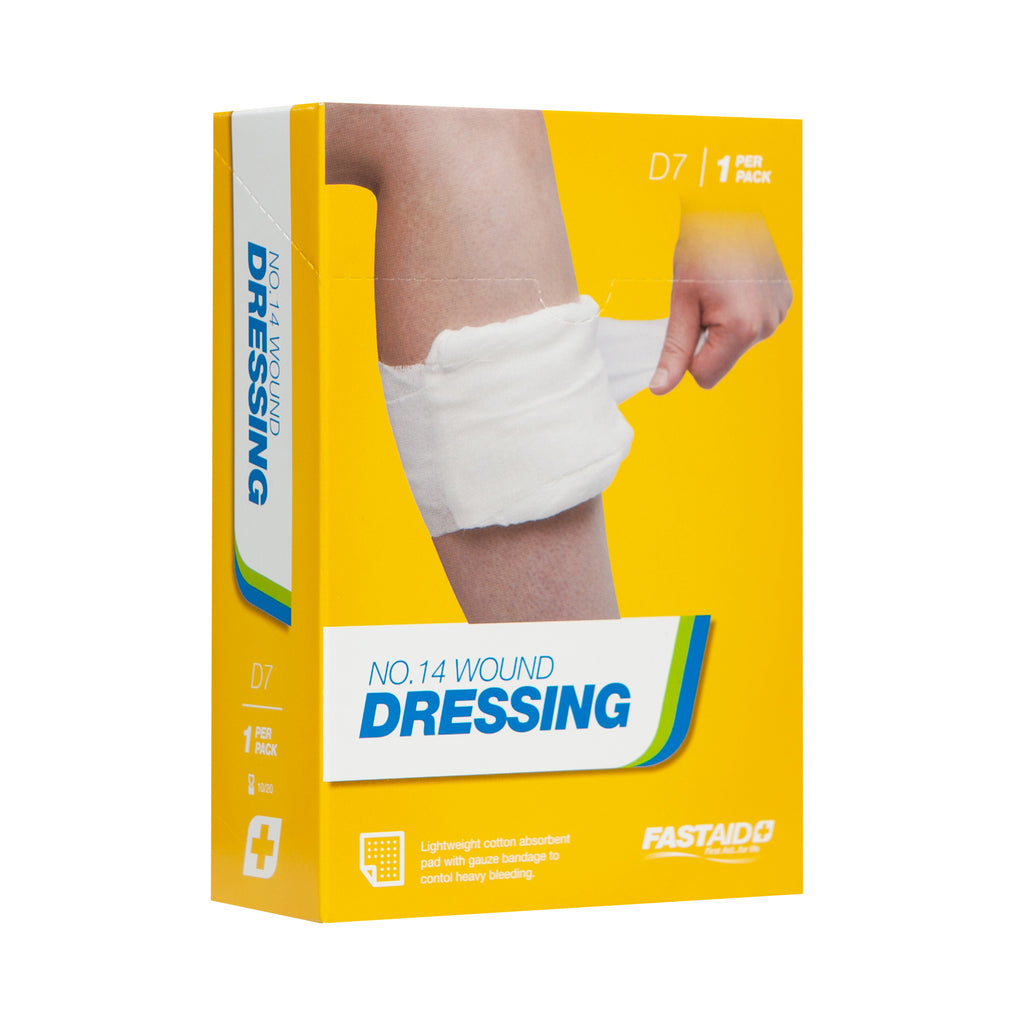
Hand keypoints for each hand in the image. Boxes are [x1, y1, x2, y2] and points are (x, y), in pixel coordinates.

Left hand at [650, 212, 792, 392]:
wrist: (732, 206)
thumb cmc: (703, 248)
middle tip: (705, 298)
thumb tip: (660, 388)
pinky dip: (740, 312)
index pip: (705, 377)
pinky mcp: (784, 303)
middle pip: (722, 360)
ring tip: (722, 287)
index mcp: (742, 329)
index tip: (689, 320)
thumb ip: (674, 350)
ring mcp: (780, 314)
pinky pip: (753, 324)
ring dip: (724, 324)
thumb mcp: (681, 302)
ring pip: (737, 343)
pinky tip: (737, 284)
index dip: (688, 355)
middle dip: (707, 337)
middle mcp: (768, 326)